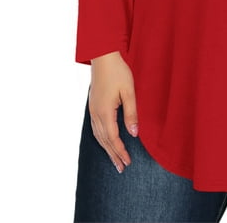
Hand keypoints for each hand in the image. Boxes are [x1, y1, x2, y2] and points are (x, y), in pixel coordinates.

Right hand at [88, 51, 138, 172]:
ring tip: (114, 160)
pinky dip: (102, 139)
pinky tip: (106, 142)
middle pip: (104, 140)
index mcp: (105, 112)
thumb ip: (131, 113)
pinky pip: (96, 128)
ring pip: (98, 136)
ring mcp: (92, 110)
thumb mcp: (129, 92)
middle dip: (113, 155)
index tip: (128, 162)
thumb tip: (134, 134)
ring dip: (107, 149)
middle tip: (121, 168)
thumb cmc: (118, 72)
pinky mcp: (93, 106)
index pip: (113, 138)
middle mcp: (96, 114)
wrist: (103, 58)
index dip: (120, 151)